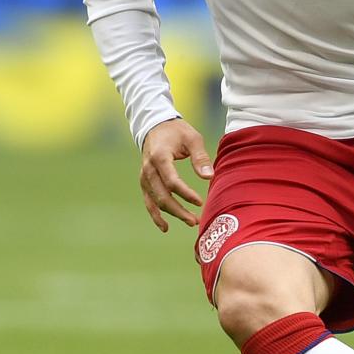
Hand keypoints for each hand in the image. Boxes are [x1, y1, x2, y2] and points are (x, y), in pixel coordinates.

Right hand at [139, 117, 212, 231]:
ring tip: (191, 222)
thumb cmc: (177, 132)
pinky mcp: (144, 182)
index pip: (172, 181)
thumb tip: (209, 177)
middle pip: (163, 196)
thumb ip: (200, 157)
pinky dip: (155, 215)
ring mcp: (144, 177)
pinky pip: (148, 201)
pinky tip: (165, 227)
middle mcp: (148, 169)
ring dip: (172, 214)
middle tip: (196, 221)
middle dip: (179, 211)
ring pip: (156, 201)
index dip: (186, 194)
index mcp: (159, 157)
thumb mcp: (192, 138)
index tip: (200, 202)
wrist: (155, 126)